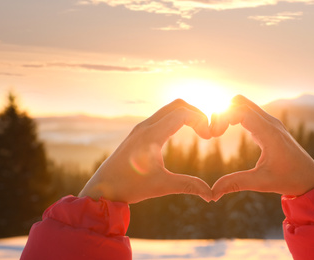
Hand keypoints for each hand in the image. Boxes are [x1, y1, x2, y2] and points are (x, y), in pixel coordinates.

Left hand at [79, 99, 211, 203]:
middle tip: (207, 130)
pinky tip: (181, 133)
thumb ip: (188, 186)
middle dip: (196, 113)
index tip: (209, 137)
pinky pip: (161, 117)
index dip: (201, 121)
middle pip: (177, 105)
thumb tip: (211, 195)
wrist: (102, 188)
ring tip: (199, 131)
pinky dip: (176, 119)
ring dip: (186, 115)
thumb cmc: (130, 186)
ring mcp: (141, 128)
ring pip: (168, 109)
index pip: (182, 114)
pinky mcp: (138, 133)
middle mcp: (145, 126)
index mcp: (151, 135)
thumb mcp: (161, 186)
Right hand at [211, 95, 313, 200]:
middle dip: (222, 112)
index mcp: (269, 133)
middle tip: (214, 132)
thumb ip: (236, 184)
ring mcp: (271, 122)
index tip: (214, 134)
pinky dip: (235, 117)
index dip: (223, 117)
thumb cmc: (290, 180)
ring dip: (228, 113)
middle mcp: (271, 122)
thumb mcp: (262, 182)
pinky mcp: (270, 126)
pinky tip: (228, 131)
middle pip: (240, 101)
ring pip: (244, 104)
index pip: (241, 111)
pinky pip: (249, 112)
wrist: (311, 178)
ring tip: (218, 132)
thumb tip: (212, 193)